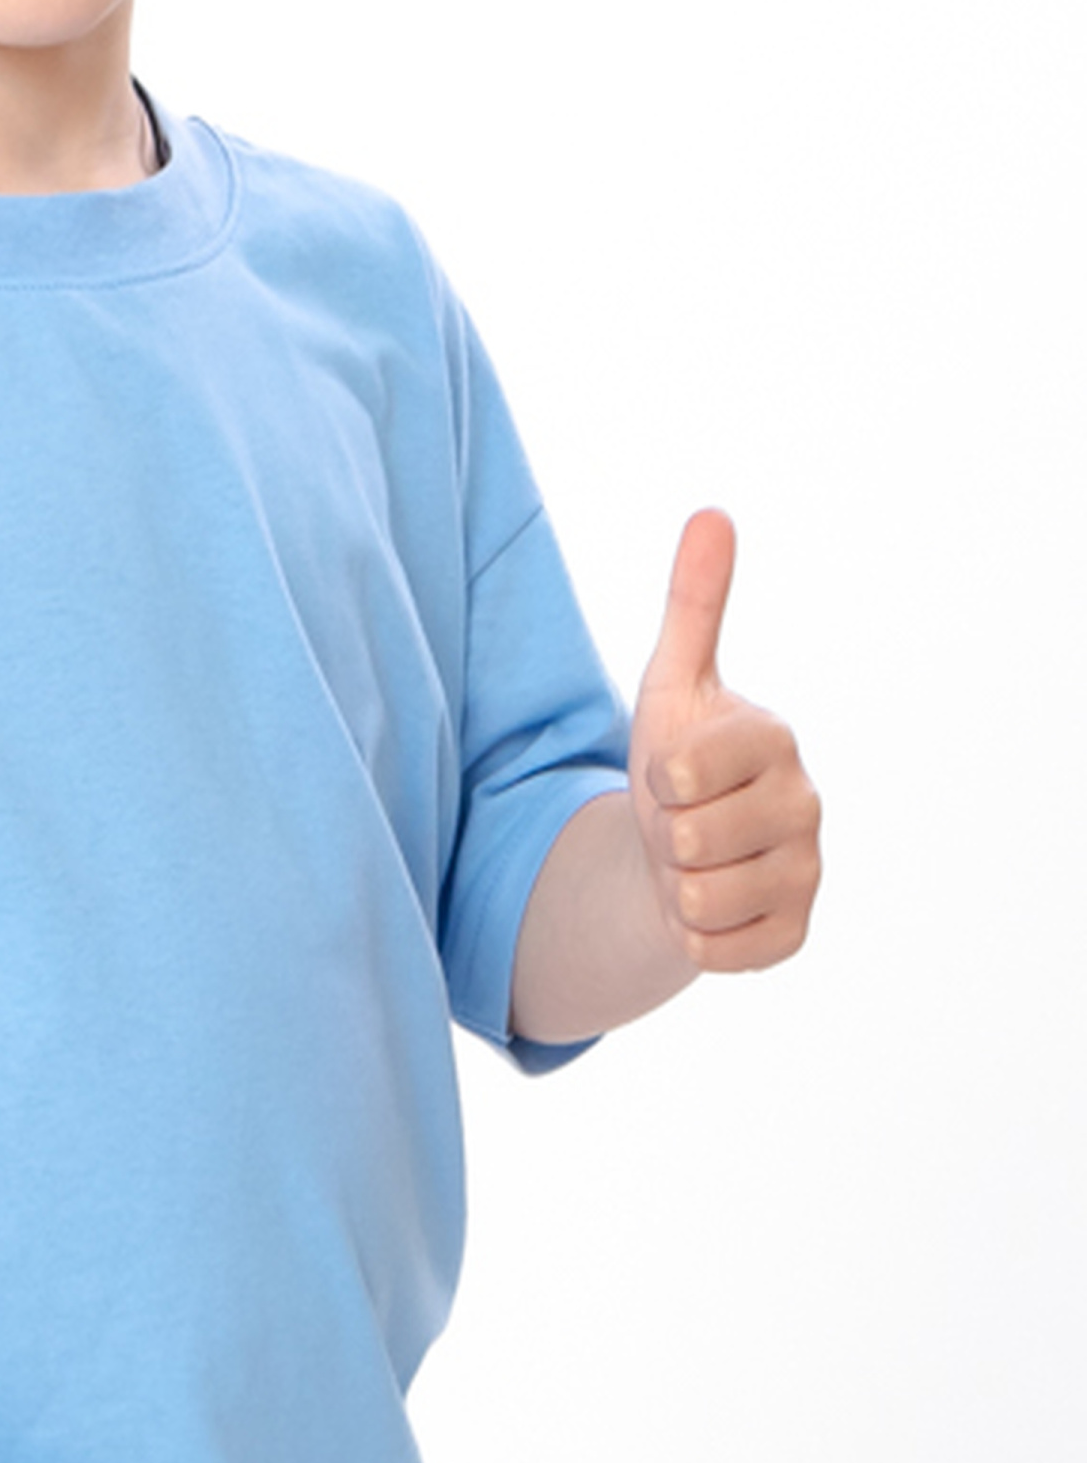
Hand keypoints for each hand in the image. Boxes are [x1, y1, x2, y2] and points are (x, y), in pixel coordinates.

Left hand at [628, 510, 821, 973]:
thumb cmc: (676, 760)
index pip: (683, 770)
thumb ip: (694, 604)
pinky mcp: (794, 934)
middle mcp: (805, 807)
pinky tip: (709, 904)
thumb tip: (713, 512)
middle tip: (678, 821)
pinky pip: (716, 950)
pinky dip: (694, 935)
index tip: (671, 772)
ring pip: (697, 897)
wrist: (678, 851)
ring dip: (673, 884)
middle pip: (687, 837)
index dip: (657, 777)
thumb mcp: (671, 683)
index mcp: (773, 741)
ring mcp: (806, 874)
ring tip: (690, 860)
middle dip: (661, 834)